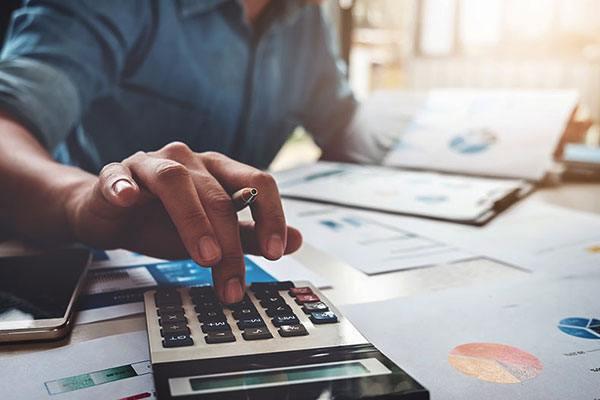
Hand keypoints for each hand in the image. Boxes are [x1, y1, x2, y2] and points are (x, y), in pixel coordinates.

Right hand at [66, 142, 301, 302]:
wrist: (113, 216)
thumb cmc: (164, 221)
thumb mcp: (213, 234)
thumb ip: (251, 236)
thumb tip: (297, 241)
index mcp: (218, 171)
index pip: (257, 182)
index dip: (271, 215)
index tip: (276, 252)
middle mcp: (189, 161)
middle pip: (217, 195)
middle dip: (230, 243)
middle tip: (233, 282)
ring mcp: (150, 164)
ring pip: (175, 181)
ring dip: (192, 219)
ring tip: (205, 256)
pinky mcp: (115, 175)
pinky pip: (118, 176)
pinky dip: (124, 186)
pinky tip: (129, 199)